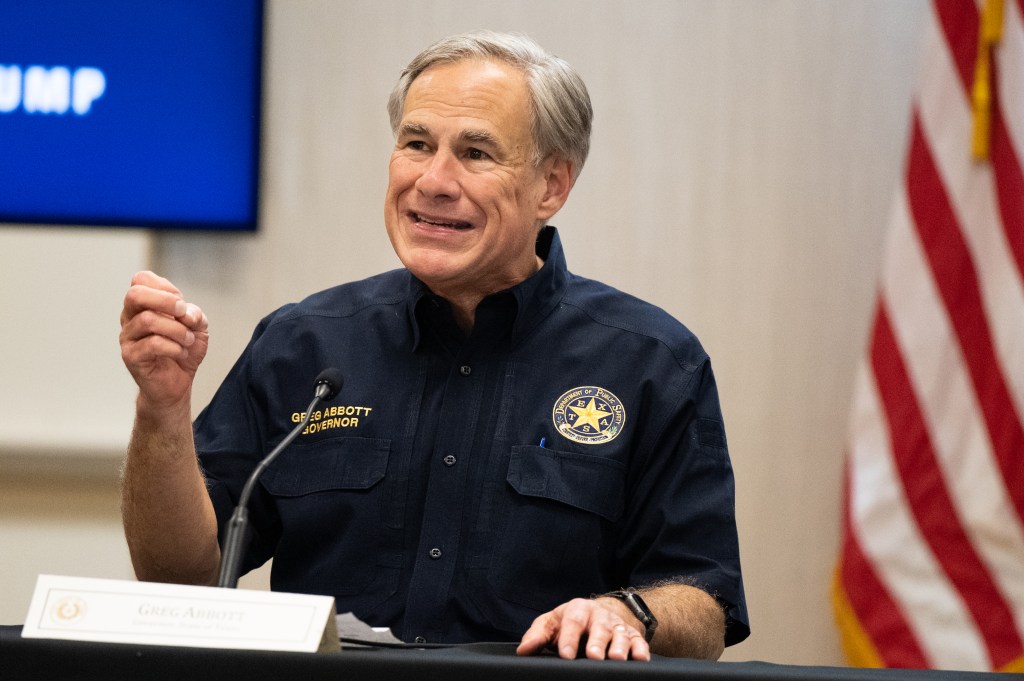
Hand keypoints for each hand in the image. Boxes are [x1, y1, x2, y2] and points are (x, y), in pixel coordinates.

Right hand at [120, 271, 208, 410]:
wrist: (176, 384)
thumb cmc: (183, 351)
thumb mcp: (197, 327)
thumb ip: (193, 313)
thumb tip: (185, 312)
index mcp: (143, 305)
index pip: (141, 279)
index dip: (166, 287)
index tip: (182, 305)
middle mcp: (130, 318)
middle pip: (135, 294)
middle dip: (166, 300)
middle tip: (184, 314)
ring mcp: (128, 337)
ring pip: (148, 320)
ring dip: (177, 330)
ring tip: (187, 340)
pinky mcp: (131, 356)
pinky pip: (152, 344)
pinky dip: (174, 347)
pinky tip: (181, 353)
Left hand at [516, 597, 650, 660]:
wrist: (599, 613)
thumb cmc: (570, 622)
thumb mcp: (552, 623)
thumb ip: (537, 636)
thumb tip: (522, 651)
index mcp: (577, 610)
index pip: (572, 622)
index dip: (569, 638)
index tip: (565, 655)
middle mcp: (599, 616)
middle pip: (599, 628)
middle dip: (597, 642)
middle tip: (593, 656)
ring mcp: (617, 626)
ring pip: (620, 635)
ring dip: (619, 646)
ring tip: (616, 659)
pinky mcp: (632, 636)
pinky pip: (638, 642)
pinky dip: (640, 650)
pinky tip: (640, 658)